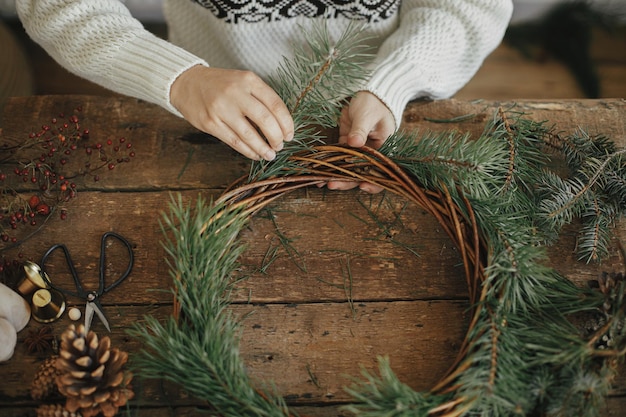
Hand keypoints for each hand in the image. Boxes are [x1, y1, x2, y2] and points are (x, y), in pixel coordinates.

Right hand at [170, 65, 293, 160]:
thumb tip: (281, 126)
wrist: (187, 83)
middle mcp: (235, 93)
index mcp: (248, 80)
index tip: (290, 135)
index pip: (276, 104)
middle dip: (277, 137)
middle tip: (280, 145)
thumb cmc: (221, 85)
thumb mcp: (242, 82)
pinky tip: (256, 154)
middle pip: (265, 120)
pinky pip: (235, 141)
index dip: (286, 123)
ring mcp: (221, 108)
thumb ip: (260, 98)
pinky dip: (248, 151)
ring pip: (249, 135)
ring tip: (270, 155)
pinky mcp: (210, 123)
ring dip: (263, 148)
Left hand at [326, 91, 394, 192]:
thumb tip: (354, 143)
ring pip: (348, 169)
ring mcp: (359, 150)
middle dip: (347, 181)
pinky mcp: (347, 144)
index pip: (381, 171)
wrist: (368, 93)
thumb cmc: (373, 103)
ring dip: (336, 176)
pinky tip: (319, 172)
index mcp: (384, 149)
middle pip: (361, 174)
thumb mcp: (367, 115)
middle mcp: (372, 154)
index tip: (361, 186)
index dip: (373, 183)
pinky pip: (339, 159)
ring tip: (322, 183)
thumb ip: (360, 130)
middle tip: (332, 184)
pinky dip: (330, 165)